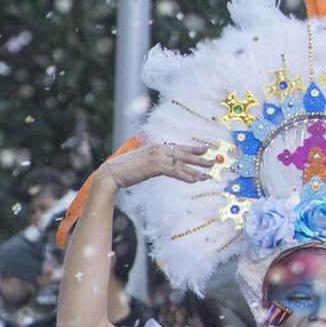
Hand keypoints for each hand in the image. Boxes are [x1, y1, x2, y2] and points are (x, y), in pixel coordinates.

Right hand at [99, 142, 215, 189]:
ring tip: (208, 174)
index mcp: (156, 146)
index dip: (193, 149)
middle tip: (214, 162)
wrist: (111, 173)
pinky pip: (175, 171)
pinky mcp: (155, 166)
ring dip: (196, 170)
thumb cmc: (123, 170)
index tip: (205, 149)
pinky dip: (186, 176)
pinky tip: (195, 180)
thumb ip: (152, 162)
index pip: (179, 147)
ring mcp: (157, 157)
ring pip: (182, 163)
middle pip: (184, 153)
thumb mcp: (140, 163)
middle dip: (200, 158)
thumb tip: (159, 166)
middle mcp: (159, 149)